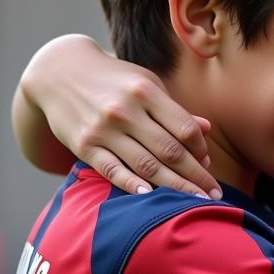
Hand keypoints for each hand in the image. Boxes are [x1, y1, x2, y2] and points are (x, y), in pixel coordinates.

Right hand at [21, 35, 219, 197]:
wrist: (59, 72)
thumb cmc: (114, 80)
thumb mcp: (146, 84)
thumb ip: (174, 109)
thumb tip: (206, 130)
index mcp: (146, 92)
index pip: (184, 128)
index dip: (201, 149)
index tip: (208, 163)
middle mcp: (125, 110)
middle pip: (170, 151)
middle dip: (196, 176)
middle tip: (214, 195)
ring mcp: (103, 129)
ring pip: (146, 165)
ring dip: (175, 187)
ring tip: (195, 202)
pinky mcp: (84, 145)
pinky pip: (111, 170)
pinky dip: (131, 184)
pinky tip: (151, 197)